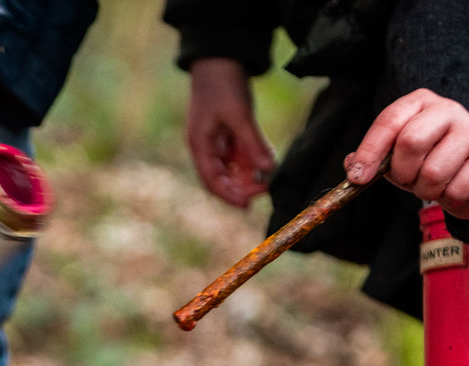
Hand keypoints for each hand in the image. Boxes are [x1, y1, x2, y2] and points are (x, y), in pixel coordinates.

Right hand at [184, 57, 274, 207]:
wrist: (220, 58)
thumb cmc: (222, 85)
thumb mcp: (240, 115)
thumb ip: (253, 144)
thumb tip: (268, 170)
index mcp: (200, 145)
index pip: (212, 180)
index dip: (229, 195)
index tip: (248, 205)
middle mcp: (205, 147)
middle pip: (221, 178)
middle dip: (241, 186)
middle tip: (264, 189)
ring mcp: (216, 140)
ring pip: (231, 168)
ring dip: (248, 174)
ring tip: (267, 177)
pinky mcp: (226, 132)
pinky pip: (238, 154)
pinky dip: (251, 160)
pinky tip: (265, 160)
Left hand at [345, 88, 468, 220]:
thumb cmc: (431, 161)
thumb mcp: (397, 157)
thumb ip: (373, 159)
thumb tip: (352, 166)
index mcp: (420, 103)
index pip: (389, 121)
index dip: (370, 151)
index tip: (358, 178)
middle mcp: (449, 110)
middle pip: (411, 142)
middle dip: (402, 173)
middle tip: (408, 180)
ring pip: (433, 172)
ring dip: (426, 190)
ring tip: (434, 185)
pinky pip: (456, 190)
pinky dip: (449, 200)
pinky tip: (455, 190)